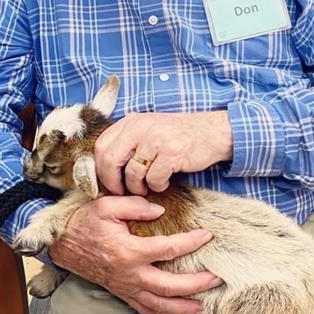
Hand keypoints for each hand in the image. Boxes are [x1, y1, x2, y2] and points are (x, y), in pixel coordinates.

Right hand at [48, 195, 220, 313]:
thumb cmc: (85, 221)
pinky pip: (144, 308)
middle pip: (169, 286)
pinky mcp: (120, 292)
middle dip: (196, 284)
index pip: (168, 249)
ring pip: (159, 304)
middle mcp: (129, 274)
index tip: (206, 235)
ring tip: (205, 307)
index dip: (190, 242)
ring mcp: (125, 286)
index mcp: (128, 251)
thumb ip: (135, 205)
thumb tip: (160, 210)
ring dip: (183, 307)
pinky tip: (175, 311)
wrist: (62, 242)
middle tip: (216, 278)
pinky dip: (162, 312)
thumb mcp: (107, 204)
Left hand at [94, 110, 231, 194]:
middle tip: (123, 192)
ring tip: (148, 186)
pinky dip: (158, 186)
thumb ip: (127, 143)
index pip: (101, 146)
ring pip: (132, 173)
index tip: (109, 182)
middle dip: (114, 182)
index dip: (101, 168)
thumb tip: (104, 169)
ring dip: (138, 187)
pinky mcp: (172, 152)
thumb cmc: (177, 136)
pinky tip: (165, 181)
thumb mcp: (148, 130)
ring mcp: (156, 138)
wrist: (212, 132)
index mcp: (131, 121)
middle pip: (110, 160)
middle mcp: (141, 126)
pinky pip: (153, 179)